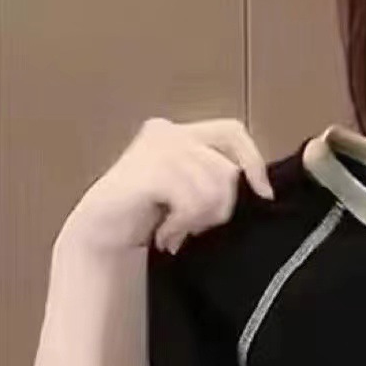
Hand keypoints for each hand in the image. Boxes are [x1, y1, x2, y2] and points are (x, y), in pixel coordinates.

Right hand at [61, 117, 274, 256]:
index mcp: (181, 134)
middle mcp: (169, 133)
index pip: (233, 132)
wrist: (102, 233)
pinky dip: (182, 225)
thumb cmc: (148, 216)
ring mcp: (156, 149)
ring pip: (213, 190)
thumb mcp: (190, 192)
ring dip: (198, 220)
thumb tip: (262, 189)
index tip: (263, 194)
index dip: (254, 162)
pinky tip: (165, 234)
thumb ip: (216, 180)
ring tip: (175, 230)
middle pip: (227, 171)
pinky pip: (191, 202)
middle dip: (219, 209)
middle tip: (193, 226)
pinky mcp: (147, 171)